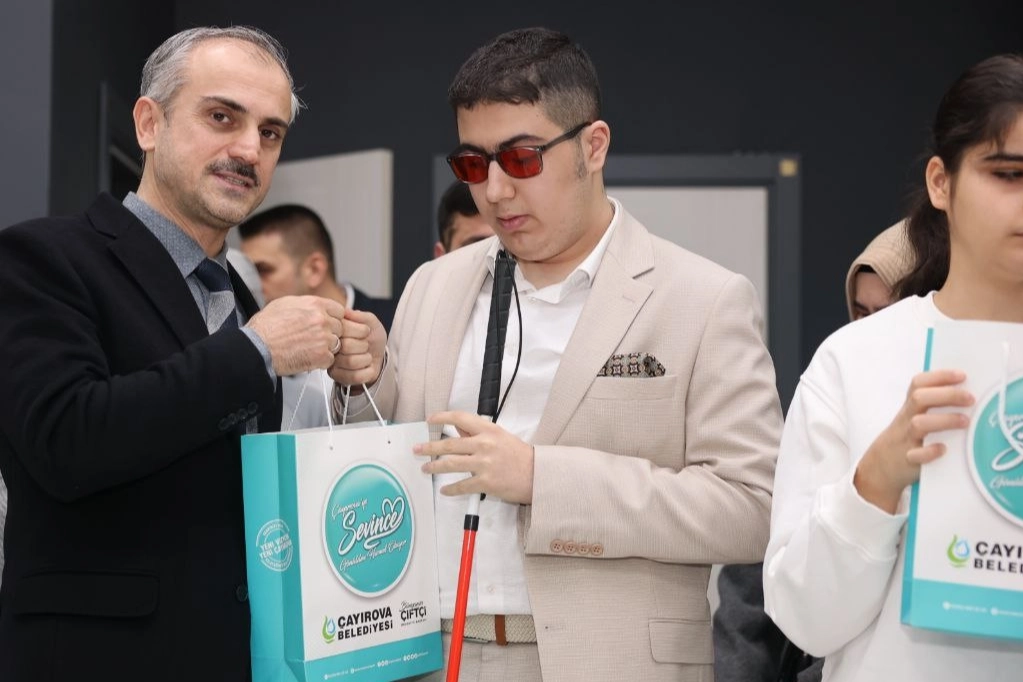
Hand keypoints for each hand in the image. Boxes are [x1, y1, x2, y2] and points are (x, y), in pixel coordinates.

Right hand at [246, 296, 344, 375]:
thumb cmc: (265, 327)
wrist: (257, 347)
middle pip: (340, 327)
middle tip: (313, 339)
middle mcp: (322, 319)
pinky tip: (307, 358)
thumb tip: (314, 306)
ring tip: (308, 349)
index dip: (333, 318)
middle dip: (329, 333)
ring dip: (325, 348)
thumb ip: (305, 304)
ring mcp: (324, 338)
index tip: (327, 325)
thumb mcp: (284, 303)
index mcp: (315, 304)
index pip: (339, 310)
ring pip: (336, 344)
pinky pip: (330, 359)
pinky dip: (320, 361)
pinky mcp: (321, 356)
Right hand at [327, 308, 385, 387]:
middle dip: (363, 345)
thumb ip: (360, 316)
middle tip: (365, 345)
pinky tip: (365, 367)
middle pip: (346, 346)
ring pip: (350, 362)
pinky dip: (367, 371)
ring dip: (365, 359)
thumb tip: (346, 312)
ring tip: (366, 356)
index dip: (360, 331)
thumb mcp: (370, 322)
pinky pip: (355, 376)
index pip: (343, 328)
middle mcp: (331, 348)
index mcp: (336, 332)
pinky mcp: (340, 378)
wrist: (380, 355)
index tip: (364, 332)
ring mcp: (333, 364)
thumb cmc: (372, 337)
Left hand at [414, 411, 533, 503]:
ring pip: (450, 464)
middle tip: (417, 449)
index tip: (430, 420)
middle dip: (429, 447)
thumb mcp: (499, 436)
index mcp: (488, 430)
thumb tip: (457, 427)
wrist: (537, 475)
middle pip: (449, 444)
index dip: (442, 417)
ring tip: (425, 469)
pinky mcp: (485, 482)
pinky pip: (461, 486)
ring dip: (434, 467)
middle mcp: (484, 445)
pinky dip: (450, 489)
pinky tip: (444, 490)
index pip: (460, 418)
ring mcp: (484, 464)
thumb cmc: (519, 455)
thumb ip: (478, 432)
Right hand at [854, 369, 973, 512]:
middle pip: (919, 398)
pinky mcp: (908, 460)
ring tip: (964, 421)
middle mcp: (907, 419)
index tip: (961, 376)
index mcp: (909, 407)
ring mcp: (906, 439)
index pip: (919, 383)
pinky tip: (943, 449)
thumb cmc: (905, 438)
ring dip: (944, 420)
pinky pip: (916, 455)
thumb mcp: (911, 417)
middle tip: (970, 399)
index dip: (939, 376)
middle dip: (947, 395)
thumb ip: (932, 405)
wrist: (880, 466)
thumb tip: (967, 393)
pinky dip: (930, 451)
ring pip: (918, 424)